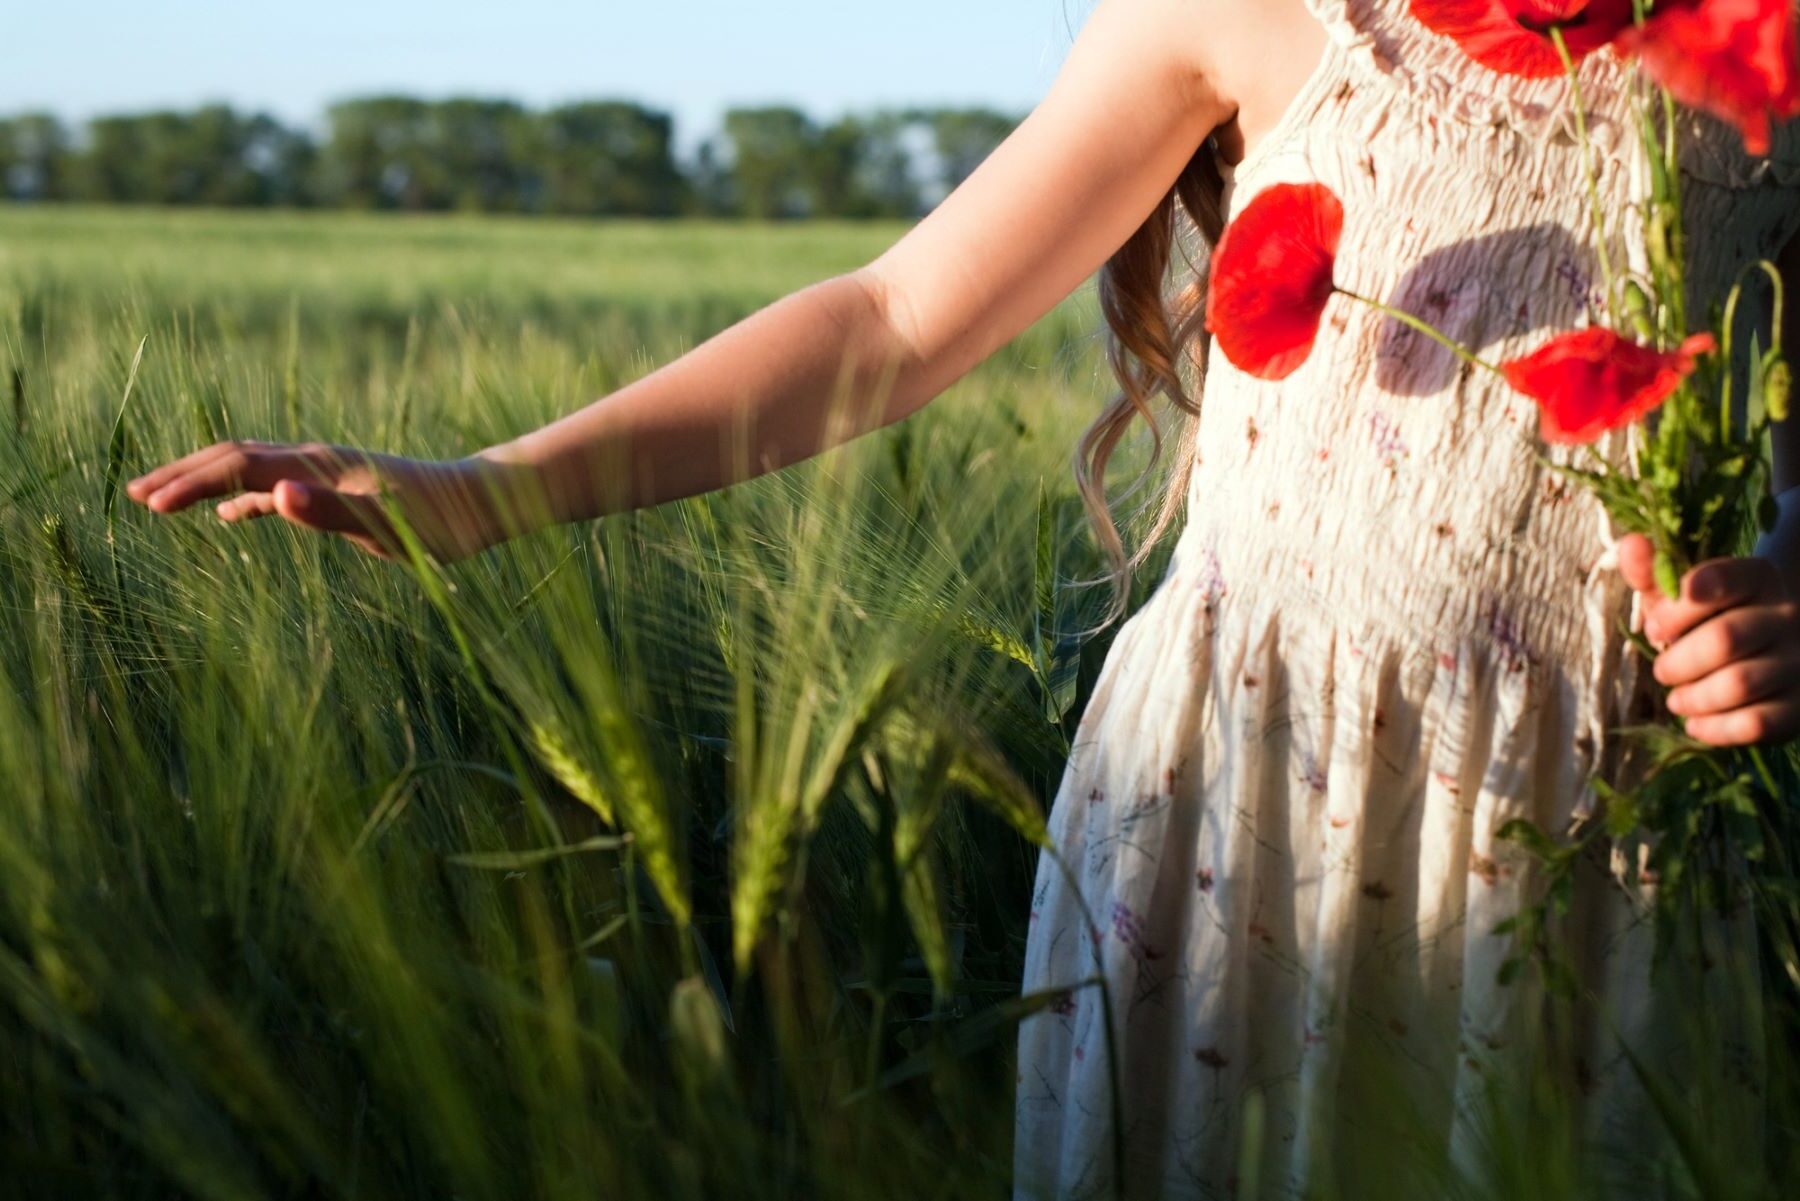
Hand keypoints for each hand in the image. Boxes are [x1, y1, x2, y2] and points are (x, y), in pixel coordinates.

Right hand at [125, 441, 515, 561]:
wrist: (482, 504)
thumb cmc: (440, 521)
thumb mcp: (386, 523)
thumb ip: (329, 511)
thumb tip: (272, 494)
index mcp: (316, 466)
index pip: (236, 467)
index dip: (190, 484)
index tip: (149, 506)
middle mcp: (314, 462)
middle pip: (232, 458)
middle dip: (182, 474)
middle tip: (132, 494)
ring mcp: (325, 474)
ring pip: (249, 470)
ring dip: (205, 482)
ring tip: (162, 500)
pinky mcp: (339, 491)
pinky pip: (277, 490)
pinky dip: (244, 499)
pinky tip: (233, 517)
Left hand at [1616, 532, 1799, 746]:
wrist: (1769, 652)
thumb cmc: (1711, 618)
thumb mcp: (1681, 592)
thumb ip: (1654, 571)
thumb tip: (1631, 544)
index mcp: (1758, 578)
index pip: (1722, 580)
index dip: (1677, 607)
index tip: (1655, 627)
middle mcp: (1788, 615)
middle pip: (1725, 639)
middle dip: (1677, 662)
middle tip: (1662, 671)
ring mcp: (1798, 661)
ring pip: (1738, 685)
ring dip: (1693, 698)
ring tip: (1677, 699)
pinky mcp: (1798, 705)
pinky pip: (1756, 723)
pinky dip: (1715, 728)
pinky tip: (1697, 723)